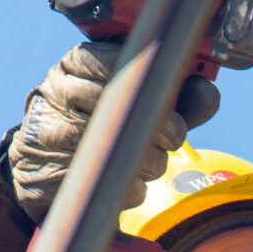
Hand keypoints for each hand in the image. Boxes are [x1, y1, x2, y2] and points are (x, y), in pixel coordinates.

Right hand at [6, 42, 222, 222]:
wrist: (45, 164)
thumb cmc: (102, 125)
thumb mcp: (138, 102)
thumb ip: (178, 96)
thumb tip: (207, 91)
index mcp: (77, 64)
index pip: (123, 64)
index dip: (157, 90)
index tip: (170, 106)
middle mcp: (57, 91)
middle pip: (127, 106)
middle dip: (166, 130)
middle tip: (172, 139)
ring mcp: (48, 131)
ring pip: (120, 148)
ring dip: (151, 162)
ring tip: (148, 160)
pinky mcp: (49, 171)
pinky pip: (109, 183)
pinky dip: (132, 188)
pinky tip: (126, 179)